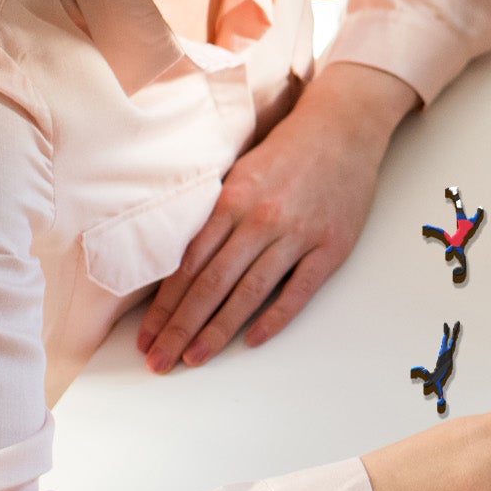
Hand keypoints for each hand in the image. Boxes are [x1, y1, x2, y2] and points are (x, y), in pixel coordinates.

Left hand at [138, 62, 415, 372]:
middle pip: (211, 285)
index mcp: (232, 200)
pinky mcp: (332, 246)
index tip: (146, 336)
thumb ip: (214, 215)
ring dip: (218, 331)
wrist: (343, 128)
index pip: (188, 265)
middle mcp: (261, 219)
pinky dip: (275, 317)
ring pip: (249, 292)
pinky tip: (252, 339)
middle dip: (180, 328)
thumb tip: (180, 265)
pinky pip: (299, 289)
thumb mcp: (239, 173)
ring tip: (195, 359)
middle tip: (159, 362)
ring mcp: (298, 234)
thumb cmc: (287, 151)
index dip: (164, 306)